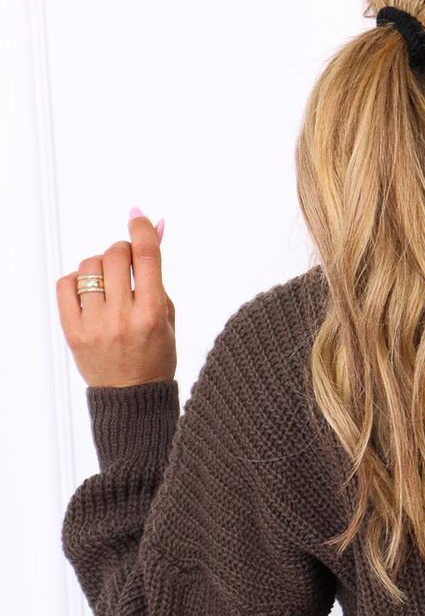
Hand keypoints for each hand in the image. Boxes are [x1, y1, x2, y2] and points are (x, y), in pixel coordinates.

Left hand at [56, 209, 175, 387]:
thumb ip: (158, 276)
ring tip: (109, 284)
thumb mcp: (168, 317)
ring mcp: (95, 324)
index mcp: (153, 313)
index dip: (141, 229)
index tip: (137, 217)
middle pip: (116, 255)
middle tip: (127, 262)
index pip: (146, 256)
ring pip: (90, 266)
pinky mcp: (73, 330)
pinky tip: (89, 293)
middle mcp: (123, 317)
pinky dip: (77, 281)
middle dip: (122, 251)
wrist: (132, 397)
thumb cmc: (155, 357)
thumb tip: (152, 231)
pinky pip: (66, 284)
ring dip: (101, 266)